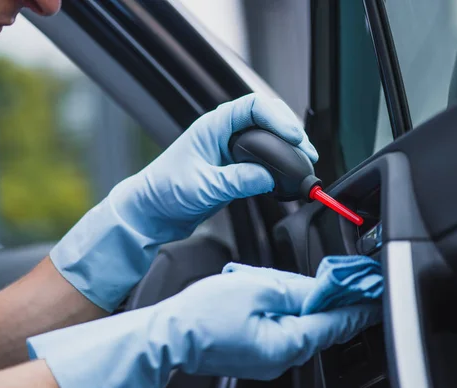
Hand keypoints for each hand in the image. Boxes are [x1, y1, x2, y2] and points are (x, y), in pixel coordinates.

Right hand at [27, 264, 380, 387]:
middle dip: (334, 301)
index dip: (359, 305)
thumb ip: (296, 288)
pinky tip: (280, 295)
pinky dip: (290, 312)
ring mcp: (270, 357)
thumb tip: (321, 289)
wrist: (172, 333)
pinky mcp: (257, 352)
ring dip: (310, 304)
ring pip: (302, 326)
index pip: (337, 322)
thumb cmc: (205, 312)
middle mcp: (284, 356)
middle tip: (345, 278)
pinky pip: (283, 330)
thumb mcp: (257, 287)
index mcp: (289, 341)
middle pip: (321, 325)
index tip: (376, 292)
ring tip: (307, 282)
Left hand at [50, 94, 317, 311]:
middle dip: (289, 132)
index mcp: (213, 126)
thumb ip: (237, 180)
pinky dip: (276, 166)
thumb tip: (268, 177)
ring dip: (285, 149)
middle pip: (265, 120)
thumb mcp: (203, 186)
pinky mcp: (231, 170)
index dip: (278, 118)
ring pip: (265, 140)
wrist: (150, 212)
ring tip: (303, 163)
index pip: (253, 107)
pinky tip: (286, 176)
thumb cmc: (165, 191)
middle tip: (306, 152)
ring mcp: (228, 152)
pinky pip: (260, 161)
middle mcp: (223, 135)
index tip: (294, 138)